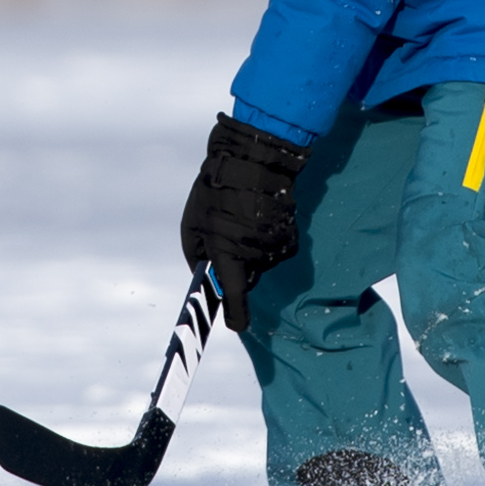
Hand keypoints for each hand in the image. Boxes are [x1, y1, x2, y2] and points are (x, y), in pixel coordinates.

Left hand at [178, 112, 309, 318]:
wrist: (255, 160)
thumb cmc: (215, 192)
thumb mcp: (192, 225)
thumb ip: (198, 255)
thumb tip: (209, 275)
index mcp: (229, 256)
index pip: (235, 296)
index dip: (236, 313)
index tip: (237, 325)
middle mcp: (256, 258)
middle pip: (247, 277)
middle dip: (236, 267)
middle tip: (225, 237)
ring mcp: (276, 248)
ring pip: (261, 262)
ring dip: (251, 249)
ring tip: (243, 218)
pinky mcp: (292, 238)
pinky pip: (275, 250)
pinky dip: (267, 239)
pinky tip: (260, 216)